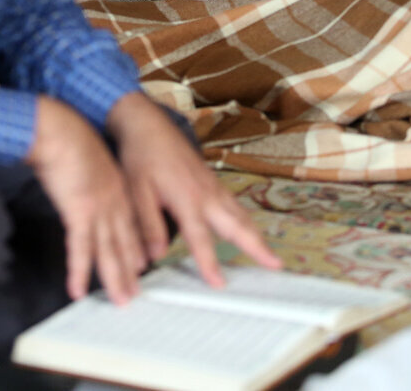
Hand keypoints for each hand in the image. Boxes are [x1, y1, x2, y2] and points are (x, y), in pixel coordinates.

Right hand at [27, 96, 145, 303]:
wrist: (56, 127)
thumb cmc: (65, 138)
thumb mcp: (86, 160)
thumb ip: (90, 178)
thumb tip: (82, 189)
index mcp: (117, 186)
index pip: (129, 224)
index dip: (133, 247)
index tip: (140, 265)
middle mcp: (113, 199)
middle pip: (123, 241)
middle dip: (128, 271)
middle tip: (134, 294)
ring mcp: (99, 206)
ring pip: (109, 250)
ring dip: (114, 278)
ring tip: (120, 300)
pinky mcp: (80, 210)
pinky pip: (80, 248)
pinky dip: (79, 271)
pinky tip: (77, 290)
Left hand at [107, 92, 281, 287]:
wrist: (148, 126)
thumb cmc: (141, 157)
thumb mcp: (136, 191)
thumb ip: (147, 224)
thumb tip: (154, 256)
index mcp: (186, 197)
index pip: (200, 237)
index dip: (209, 262)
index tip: (219, 283)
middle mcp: (205, 193)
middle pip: (236, 225)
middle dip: (256, 247)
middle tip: (275, 265)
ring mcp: (213, 187)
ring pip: (240, 215)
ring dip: (257, 236)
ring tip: (271, 257)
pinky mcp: (213, 183)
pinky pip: (236, 206)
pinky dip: (248, 222)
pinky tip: (250, 232)